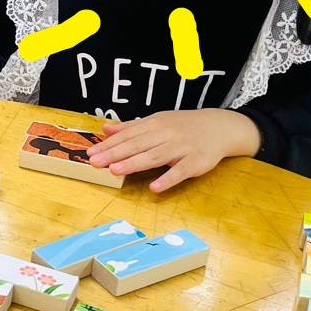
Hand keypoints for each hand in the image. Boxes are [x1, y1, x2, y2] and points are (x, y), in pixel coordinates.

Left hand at [87, 109, 261, 192]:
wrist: (220, 127)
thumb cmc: (184, 127)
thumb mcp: (158, 122)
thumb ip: (132, 128)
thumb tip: (106, 129)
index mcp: (155, 124)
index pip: (128, 135)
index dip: (109, 144)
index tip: (91, 153)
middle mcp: (167, 134)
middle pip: (138, 144)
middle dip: (115, 153)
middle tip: (95, 162)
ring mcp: (182, 147)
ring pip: (155, 156)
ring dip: (135, 163)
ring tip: (115, 170)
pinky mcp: (196, 162)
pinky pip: (180, 171)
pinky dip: (168, 179)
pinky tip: (154, 187)